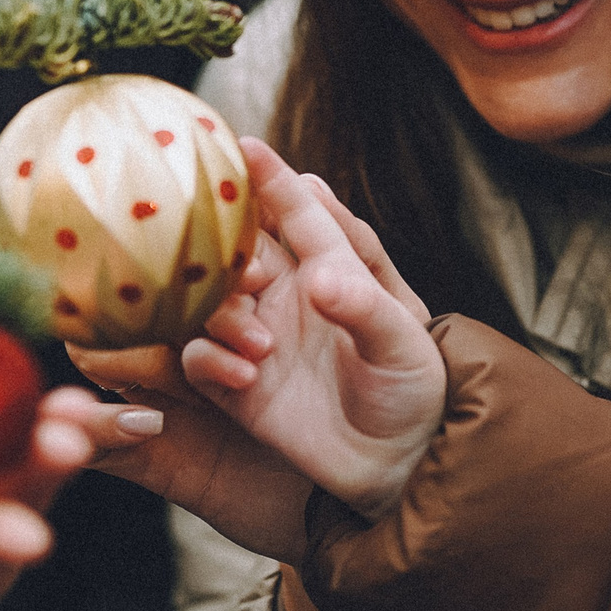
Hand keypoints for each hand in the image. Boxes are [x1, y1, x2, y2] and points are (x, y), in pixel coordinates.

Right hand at [183, 140, 444, 522]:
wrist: (397, 465)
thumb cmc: (412, 392)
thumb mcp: (403, 348)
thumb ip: (365, 309)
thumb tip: (321, 278)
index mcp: (332, 269)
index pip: (296, 213)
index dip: (270, 179)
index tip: (242, 145)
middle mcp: (287, 295)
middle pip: (236, 249)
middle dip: (228, 250)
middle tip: (252, 277)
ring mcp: (256, 336)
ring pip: (208, 300)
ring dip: (221, 311)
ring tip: (261, 343)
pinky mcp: (234, 382)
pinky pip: (198, 356)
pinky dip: (211, 360)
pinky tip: (246, 377)